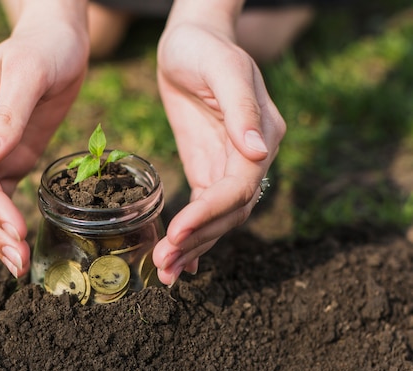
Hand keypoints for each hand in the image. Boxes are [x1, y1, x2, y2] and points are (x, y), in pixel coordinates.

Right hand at [0, 12, 88, 277]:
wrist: (59, 42)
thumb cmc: (43, 48)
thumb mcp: (28, 72)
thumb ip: (7, 115)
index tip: (15, 227)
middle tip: (18, 260)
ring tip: (19, 264)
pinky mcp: (9, 160)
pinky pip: (0, 197)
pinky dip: (6, 223)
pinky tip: (19, 245)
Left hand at [153, 22, 285, 285]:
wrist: (189, 43)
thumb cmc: (205, 48)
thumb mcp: (222, 69)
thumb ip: (242, 108)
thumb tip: (258, 152)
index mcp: (262, 135)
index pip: (239, 187)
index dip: (209, 212)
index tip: (177, 231)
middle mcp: (251, 157)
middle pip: (230, 211)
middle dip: (197, 239)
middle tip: (164, 264)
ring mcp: (231, 165)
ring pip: (219, 217)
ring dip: (194, 245)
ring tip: (164, 271)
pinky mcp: (209, 168)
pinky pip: (205, 208)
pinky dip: (194, 234)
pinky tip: (179, 258)